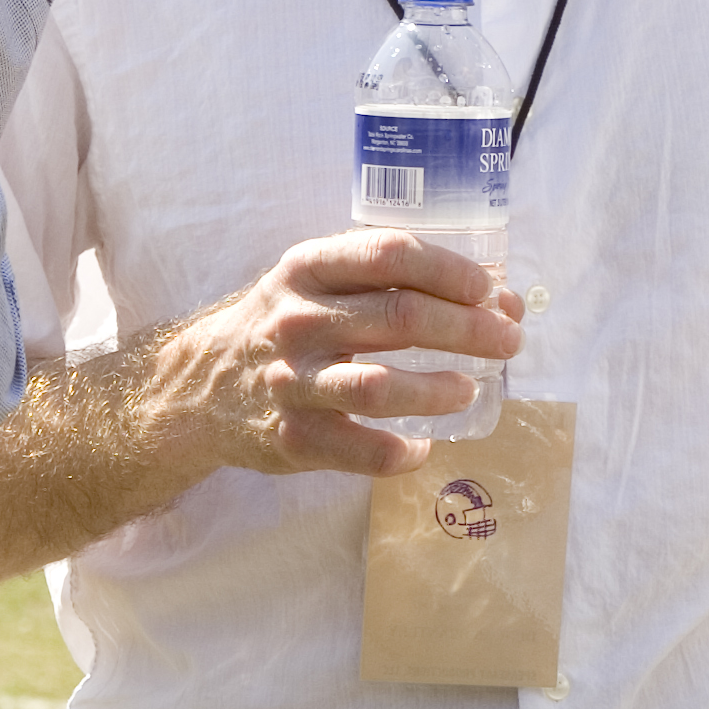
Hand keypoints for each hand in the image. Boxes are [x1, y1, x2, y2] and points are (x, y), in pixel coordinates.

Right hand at [145, 229, 525, 484]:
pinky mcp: (291, 438)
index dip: (450, 271)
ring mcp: (292, 382)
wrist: (200, 387)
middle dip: (469, 329)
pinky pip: (359, 450)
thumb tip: (494, 299)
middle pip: (400, 317)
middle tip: (508, 341)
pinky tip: (422, 447)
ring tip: (469, 390)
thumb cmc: (283, 325)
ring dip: (437, 389)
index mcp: (308, 269)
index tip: (490, 291)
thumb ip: (390, 283)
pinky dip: (400, 453)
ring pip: (379, 385)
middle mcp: (298, 320)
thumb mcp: (317, 283)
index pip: (390, 255)